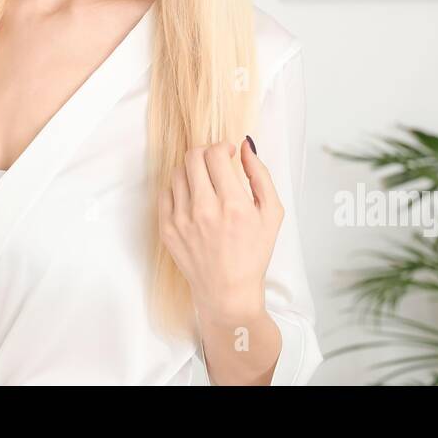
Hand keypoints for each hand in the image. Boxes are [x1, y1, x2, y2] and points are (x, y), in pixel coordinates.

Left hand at [158, 136, 283, 325]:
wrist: (228, 291)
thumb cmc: (253, 254)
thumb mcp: (272, 214)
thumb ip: (260, 175)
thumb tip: (246, 147)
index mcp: (233, 204)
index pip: (215, 154)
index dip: (222, 146)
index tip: (228, 152)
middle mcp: (204, 209)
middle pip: (193, 157)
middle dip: (206, 152)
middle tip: (214, 162)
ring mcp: (182, 220)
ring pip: (178, 172)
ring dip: (192, 170)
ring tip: (204, 183)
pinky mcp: (167, 229)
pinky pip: (165, 192)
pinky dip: (179, 189)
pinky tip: (192, 199)